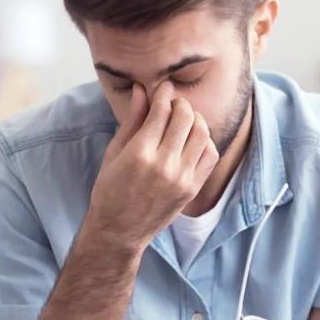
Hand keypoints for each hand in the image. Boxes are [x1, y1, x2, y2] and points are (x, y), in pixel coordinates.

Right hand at [86, 81, 219, 249]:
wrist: (119, 231)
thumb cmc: (109, 191)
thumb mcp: (114, 153)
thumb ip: (132, 120)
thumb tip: (142, 90)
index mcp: (140, 153)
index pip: (162, 110)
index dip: (164, 93)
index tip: (163, 87)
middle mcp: (164, 165)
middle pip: (186, 117)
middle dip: (180, 103)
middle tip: (172, 103)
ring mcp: (182, 178)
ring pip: (202, 132)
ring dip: (194, 119)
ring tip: (183, 121)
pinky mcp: (192, 188)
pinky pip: (210, 154)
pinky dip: (204, 140)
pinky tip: (191, 140)